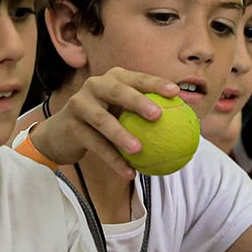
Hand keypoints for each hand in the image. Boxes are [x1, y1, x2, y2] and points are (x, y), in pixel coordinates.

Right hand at [29, 68, 183, 179]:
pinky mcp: (71, 126)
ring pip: (102, 120)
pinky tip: (129, 173)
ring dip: (121, 135)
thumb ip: (148, 113)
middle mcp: (94, 86)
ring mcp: (80, 105)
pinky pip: (95, 145)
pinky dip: (113, 160)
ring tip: (140, 150)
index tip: (175, 92)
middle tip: (157, 115)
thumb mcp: (123, 111)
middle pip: (117, 91)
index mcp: (113, 78)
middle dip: (137, 100)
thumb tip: (190, 123)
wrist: (62, 133)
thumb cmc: (103, 120)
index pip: (137, 78)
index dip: (155, 82)